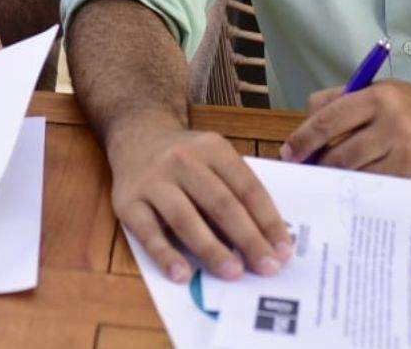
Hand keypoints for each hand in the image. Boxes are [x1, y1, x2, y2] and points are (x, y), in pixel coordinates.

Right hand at [106, 117, 293, 283]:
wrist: (136, 135)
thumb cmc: (186, 157)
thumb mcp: (214, 158)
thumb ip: (234, 191)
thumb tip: (263, 242)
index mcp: (213, 148)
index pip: (248, 188)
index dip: (268, 221)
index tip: (284, 251)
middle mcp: (183, 160)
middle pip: (221, 204)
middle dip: (248, 239)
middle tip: (267, 268)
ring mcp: (153, 180)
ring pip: (186, 218)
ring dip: (212, 249)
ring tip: (233, 273)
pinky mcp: (127, 201)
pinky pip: (148, 233)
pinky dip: (166, 255)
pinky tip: (183, 275)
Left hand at [279, 81, 410, 180]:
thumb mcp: (378, 90)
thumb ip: (338, 101)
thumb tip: (303, 127)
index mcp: (379, 97)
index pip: (328, 120)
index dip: (302, 140)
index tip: (288, 153)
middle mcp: (393, 125)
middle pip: (338, 154)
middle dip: (317, 166)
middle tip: (305, 172)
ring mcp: (407, 155)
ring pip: (355, 175)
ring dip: (336, 180)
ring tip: (327, 180)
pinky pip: (376, 189)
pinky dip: (360, 189)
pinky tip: (353, 188)